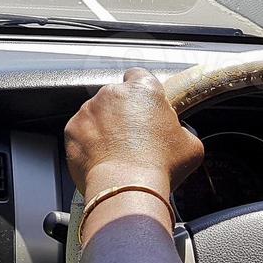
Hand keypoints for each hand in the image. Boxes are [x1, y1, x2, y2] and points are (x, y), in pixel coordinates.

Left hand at [65, 68, 203, 197]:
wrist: (126, 186)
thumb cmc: (161, 165)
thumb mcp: (190, 145)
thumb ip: (181, 129)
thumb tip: (178, 133)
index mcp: (143, 89)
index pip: (139, 76)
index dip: (141, 92)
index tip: (144, 106)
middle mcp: (112, 92)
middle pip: (116, 96)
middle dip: (122, 111)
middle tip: (133, 136)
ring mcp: (88, 109)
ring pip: (96, 113)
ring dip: (104, 126)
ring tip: (116, 151)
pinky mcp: (72, 128)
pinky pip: (80, 131)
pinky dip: (87, 141)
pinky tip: (101, 157)